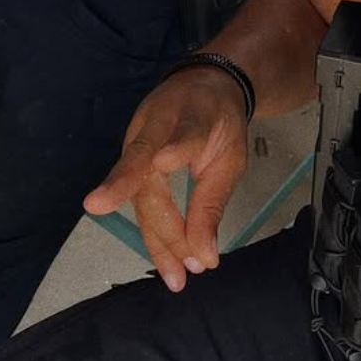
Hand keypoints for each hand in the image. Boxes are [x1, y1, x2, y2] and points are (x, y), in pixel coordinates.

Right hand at [83, 67, 247, 291]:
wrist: (201, 84)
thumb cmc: (220, 119)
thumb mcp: (231, 154)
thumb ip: (212, 201)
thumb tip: (204, 256)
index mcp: (191, 113)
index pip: (182, 131)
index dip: (174, 146)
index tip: (166, 162)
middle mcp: (154, 125)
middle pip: (147, 171)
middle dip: (163, 220)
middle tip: (186, 265)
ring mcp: (135, 140)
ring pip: (140, 194)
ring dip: (158, 238)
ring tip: (176, 277)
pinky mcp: (129, 158)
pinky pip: (140, 200)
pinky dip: (154, 233)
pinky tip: (167, 263)